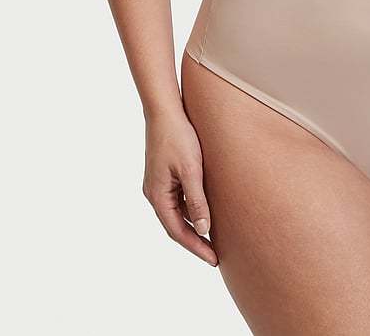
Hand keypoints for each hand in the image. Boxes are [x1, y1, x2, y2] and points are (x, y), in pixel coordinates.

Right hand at [142, 109, 217, 265]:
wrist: (165, 110)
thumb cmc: (178, 136)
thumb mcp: (191, 170)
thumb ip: (197, 200)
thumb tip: (204, 229)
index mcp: (157, 195)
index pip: (177, 231)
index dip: (196, 247)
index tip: (213, 260)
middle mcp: (154, 193)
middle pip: (175, 225)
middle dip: (195, 241)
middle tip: (215, 256)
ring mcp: (158, 184)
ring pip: (176, 213)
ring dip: (193, 225)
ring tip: (213, 238)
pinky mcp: (164, 175)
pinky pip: (177, 199)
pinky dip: (190, 209)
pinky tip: (204, 211)